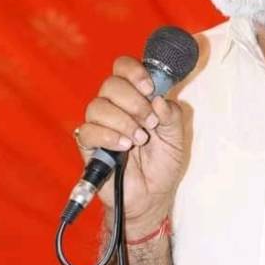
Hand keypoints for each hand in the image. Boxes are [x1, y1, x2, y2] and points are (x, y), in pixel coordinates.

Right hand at [75, 55, 185, 232]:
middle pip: (110, 84)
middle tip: (149, 122)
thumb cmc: (163, 164)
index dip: (134, 71)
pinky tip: (123, 147)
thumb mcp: (177, 137)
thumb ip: (172, 115)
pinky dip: (107, 136)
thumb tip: (159, 99)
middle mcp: (116, 106)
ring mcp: (100, 125)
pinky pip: (87, 131)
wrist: (152, 196)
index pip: (124, 68)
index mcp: (137, 97)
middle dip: (133, 101)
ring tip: (138, 139)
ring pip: (97, 106)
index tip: (149, 88)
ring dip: (122, 121)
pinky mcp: (88, 145)